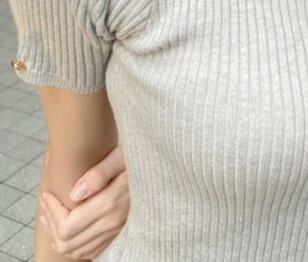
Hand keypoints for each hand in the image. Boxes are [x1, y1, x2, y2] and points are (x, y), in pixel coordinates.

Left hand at [39, 145, 129, 259]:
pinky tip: (66, 226)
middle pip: (67, 242)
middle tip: (45, 204)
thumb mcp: (120, 157)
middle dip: (50, 224)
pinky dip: (72, 243)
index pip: (67, 225)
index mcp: (111, 204)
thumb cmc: (138, 158)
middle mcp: (113, 223)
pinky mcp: (118, 234)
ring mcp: (116, 231)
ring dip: (57, 235)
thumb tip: (73, 193)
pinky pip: (89, 251)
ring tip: (50, 215)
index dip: (52, 212)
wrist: (161, 169)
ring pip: (75, 250)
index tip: (47, 194)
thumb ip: (98, 173)